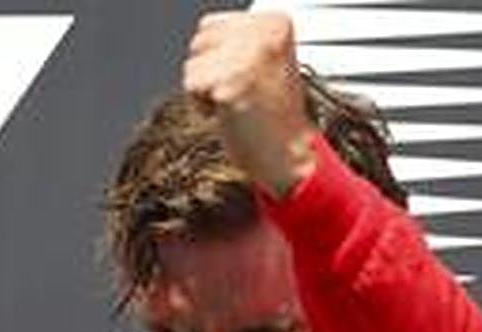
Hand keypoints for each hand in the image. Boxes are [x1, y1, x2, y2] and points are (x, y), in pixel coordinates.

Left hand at [183, 12, 316, 197]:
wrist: (289, 158)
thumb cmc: (273, 117)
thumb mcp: (263, 62)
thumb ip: (237, 40)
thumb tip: (204, 34)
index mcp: (275, 22)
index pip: (210, 25)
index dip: (219, 58)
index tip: (247, 80)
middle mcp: (264, 33)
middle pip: (198, 42)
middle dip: (209, 72)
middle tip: (242, 94)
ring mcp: (247, 58)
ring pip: (192, 65)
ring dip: (206, 90)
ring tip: (237, 104)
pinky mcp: (230, 82)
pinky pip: (191, 86)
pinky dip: (203, 106)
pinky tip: (230, 115)